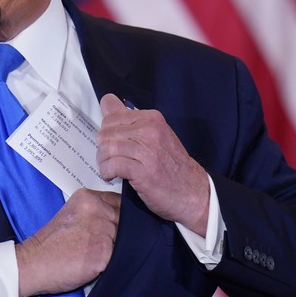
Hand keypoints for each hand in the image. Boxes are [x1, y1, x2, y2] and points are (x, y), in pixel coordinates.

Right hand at [15, 188, 120, 296]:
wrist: (33, 263)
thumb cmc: (50, 242)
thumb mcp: (72, 214)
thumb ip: (94, 210)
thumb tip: (117, 217)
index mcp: (87, 198)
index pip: (118, 201)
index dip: (119, 214)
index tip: (115, 223)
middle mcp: (96, 210)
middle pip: (124, 219)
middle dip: (119, 231)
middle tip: (100, 242)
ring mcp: (102, 230)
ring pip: (124, 238)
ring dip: (115, 247)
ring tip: (94, 253)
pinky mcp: (104, 251)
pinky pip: (119, 256)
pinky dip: (109, 261)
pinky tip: (93, 262)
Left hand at [96, 93, 209, 234]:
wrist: (194, 192)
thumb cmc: (172, 166)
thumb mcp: (156, 137)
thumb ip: (133, 123)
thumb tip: (108, 104)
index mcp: (152, 118)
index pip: (111, 110)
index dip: (105, 127)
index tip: (110, 141)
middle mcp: (150, 130)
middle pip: (106, 131)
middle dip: (102, 147)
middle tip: (108, 160)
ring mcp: (148, 150)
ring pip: (107, 147)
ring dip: (103, 161)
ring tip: (109, 169)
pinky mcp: (143, 171)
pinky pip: (112, 165)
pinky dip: (107, 172)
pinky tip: (112, 177)